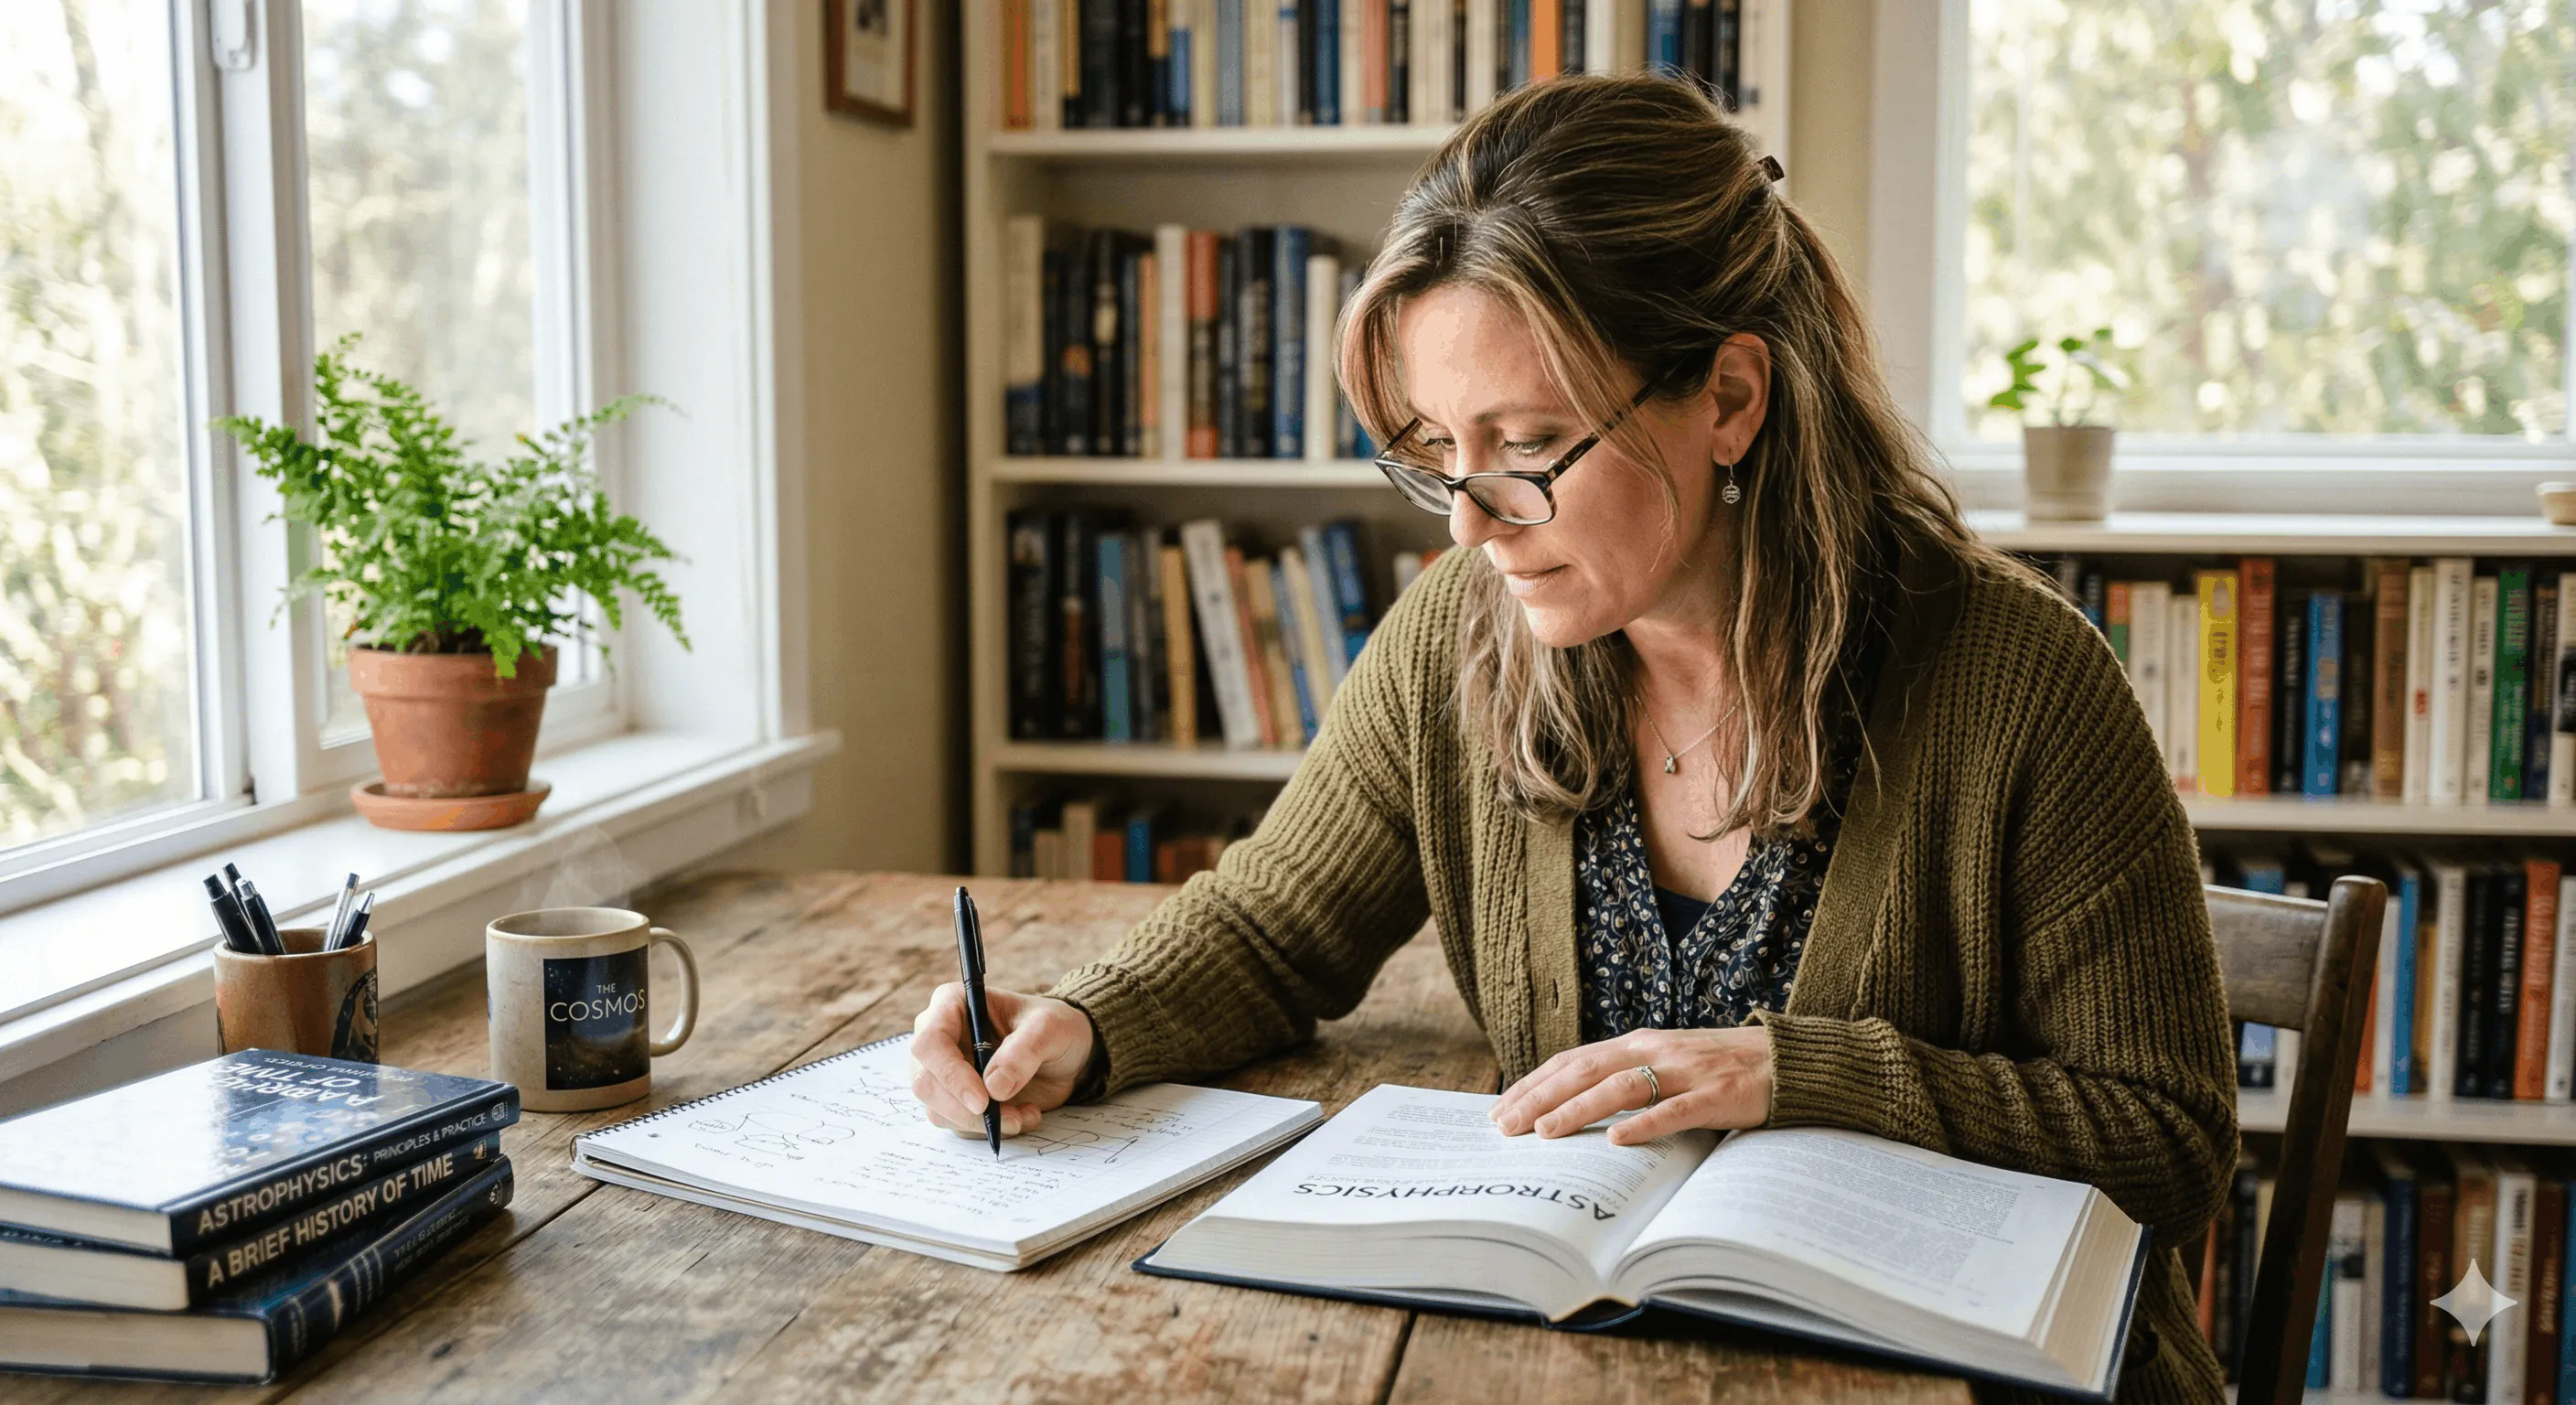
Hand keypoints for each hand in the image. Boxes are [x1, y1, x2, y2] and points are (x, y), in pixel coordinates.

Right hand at [907, 984, 1096, 1138]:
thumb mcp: (1049, 1028)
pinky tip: (1022, 1116)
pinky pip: (959, 1125)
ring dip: (982, 1123)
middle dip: (966, 1109)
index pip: (929, 1043)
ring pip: (939, 1110)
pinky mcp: (955, 1100)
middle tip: (1010, 1118)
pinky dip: (990, 1129)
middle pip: (926, 1083)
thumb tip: (993, 1087)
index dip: (950, 1074)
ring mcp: (943, 1073)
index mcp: (952, 1005)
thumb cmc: (1052, 1027)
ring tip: (1024, 1114)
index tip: (982, 1100)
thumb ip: (1024, 1051)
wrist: (1064, 1052)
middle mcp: (939, 1040)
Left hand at [1491, 1027, 1771, 1146]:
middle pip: (1586, 1070)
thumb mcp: (1667, 1064)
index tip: (1501, 1109)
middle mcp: (1656, 1051)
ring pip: (1622, 1087)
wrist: (1786, 1059)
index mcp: (1639, 1043)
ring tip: (1547, 1132)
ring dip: (1580, 1109)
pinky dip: (1645, 1124)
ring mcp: (1687, 1071)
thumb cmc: (1720, 1068)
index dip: (1535, 1083)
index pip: (1573, 1060)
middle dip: (1541, 1099)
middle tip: (1506, 1127)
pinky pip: (1675, 1110)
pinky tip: (1618, 1141)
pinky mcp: (1717, 1095)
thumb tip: (1572, 1108)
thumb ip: (1628, 1078)